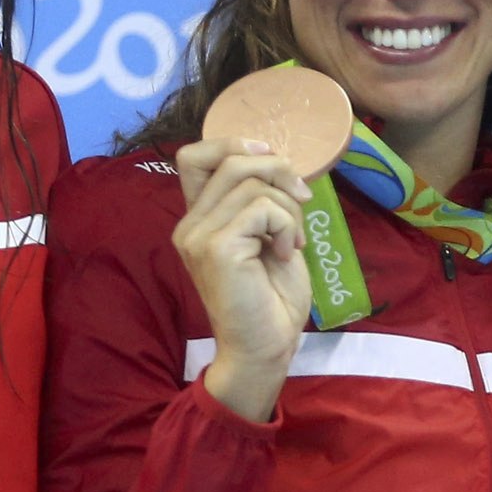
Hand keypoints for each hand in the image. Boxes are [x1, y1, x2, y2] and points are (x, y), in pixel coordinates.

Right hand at [169, 140, 313, 421]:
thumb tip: (279, 164)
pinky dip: (285, 225)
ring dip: (288, 207)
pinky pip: (262, 207)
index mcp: (198, 219)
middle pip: (232, 161)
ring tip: (292, 240)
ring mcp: (198, 235)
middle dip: (279, 171)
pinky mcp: (216, 248)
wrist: (266, 348)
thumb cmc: (271, 300)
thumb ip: (261, 202)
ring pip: (253, 182)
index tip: (268, 154)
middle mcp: (189, 224)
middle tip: (303, 202)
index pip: (194, 155)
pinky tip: (284, 253)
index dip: (232, 143)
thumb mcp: (268, 237)